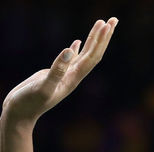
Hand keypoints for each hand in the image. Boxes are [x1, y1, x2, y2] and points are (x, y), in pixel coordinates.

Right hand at [1, 18, 117, 126]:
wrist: (20, 113)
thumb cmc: (30, 102)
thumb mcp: (43, 86)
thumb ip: (57, 70)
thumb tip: (69, 50)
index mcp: (74, 77)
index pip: (93, 56)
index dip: (101, 40)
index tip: (108, 24)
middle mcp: (74, 76)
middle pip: (94, 53)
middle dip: (104, 36)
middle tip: (114, 19)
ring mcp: (65, 74)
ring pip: (84, 54)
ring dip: (94, 39)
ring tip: (102, 24)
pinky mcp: (55, 74)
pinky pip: (70, 59)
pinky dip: (76, 49)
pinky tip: (77, 43)